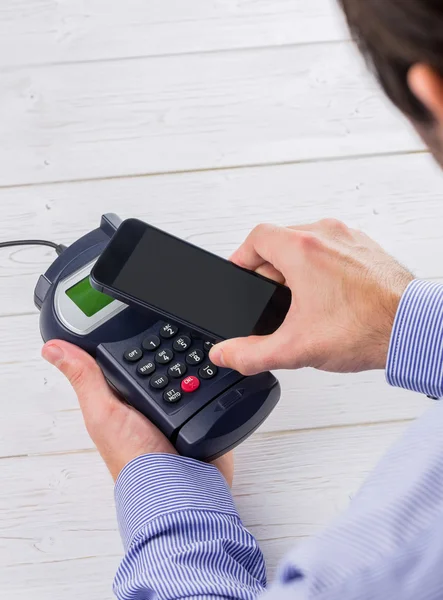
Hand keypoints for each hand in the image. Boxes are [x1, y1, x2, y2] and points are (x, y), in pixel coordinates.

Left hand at [42, 341, 233, 484]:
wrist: (178, 489)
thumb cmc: (136, 459)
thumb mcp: (103, 412)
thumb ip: (85, 378)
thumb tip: (53, 350)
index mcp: (122, 400)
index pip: (126, 360)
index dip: (130, 341)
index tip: (137, 318)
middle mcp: (148, 404)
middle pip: (159, 364)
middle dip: (168, 348)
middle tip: (176, 325)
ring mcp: (177, 411)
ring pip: (186, 375)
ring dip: (194, 363)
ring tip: (199, 344)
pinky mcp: (201, 416)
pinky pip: (207, 390)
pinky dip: (211, 380)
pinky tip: (215, 368)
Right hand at [210, 220, 413, 375]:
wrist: (413, 329)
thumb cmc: (365, 328)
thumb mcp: (295, 347)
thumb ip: (251, 354)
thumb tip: (225, 353)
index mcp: (303, 249)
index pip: (256, 238)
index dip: (241, 256)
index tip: (240, 273)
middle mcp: (326, 234)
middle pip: (281, 241)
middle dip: (269, 268)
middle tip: (270, 297)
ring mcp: (349, 238)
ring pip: (308, 243)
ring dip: (297, 267)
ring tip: (299, 300)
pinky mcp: (367, 248)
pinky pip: (333, 248)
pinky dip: (322, 266)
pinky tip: (327, 296)